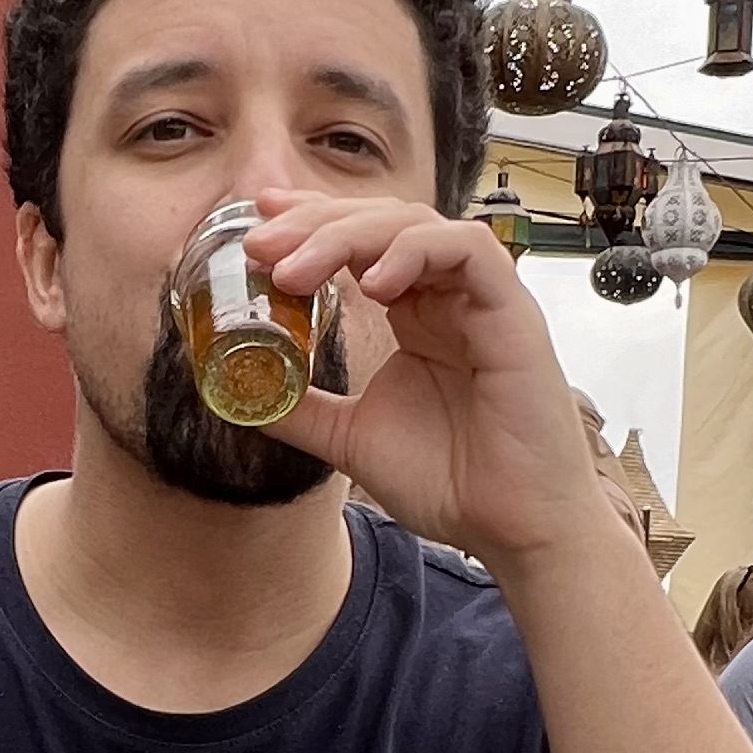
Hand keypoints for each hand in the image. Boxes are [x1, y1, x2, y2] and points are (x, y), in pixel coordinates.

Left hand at [239, 193, 606, 574]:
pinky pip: (469, 249)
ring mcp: (481, 301)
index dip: (310, 222)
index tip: (256, 224)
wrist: (512, 530)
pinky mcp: (513, 313)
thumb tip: (240, 392)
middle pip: (380, 221)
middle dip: (314, 223)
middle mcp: (447, 298)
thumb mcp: (351, 439)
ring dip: (349, 234)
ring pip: (417, 224)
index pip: (361, 242)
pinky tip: (371, 281)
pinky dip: (415, 251)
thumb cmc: (454, 485)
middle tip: (260, 244)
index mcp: (416, 316)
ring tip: (296, 269)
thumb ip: (302, 411)